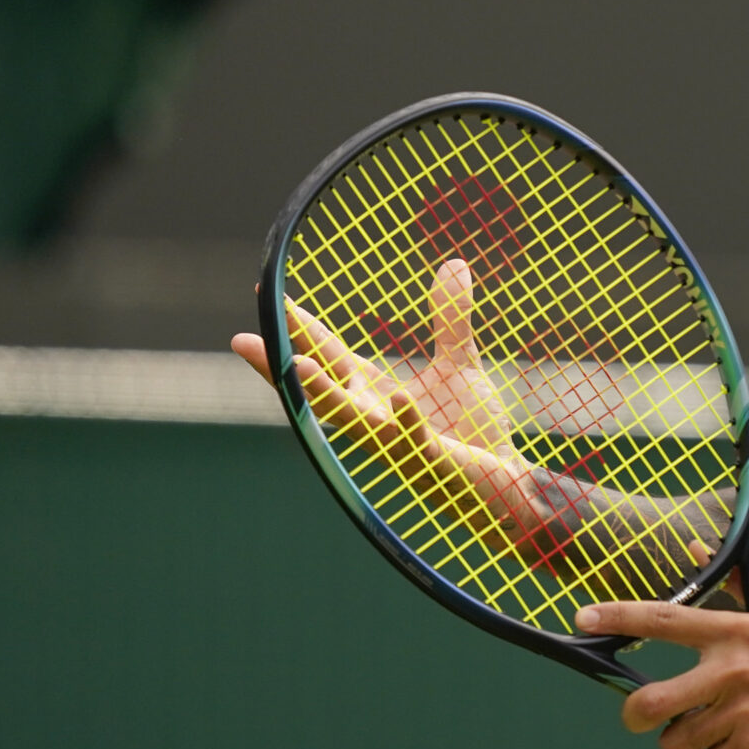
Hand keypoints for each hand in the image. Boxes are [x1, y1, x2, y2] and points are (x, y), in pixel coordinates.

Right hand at [230, 261, 553, 558]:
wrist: (506, 484)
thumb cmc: (473, 432)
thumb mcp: (458, 367)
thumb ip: (450, 321)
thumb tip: (453, 264)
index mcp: (374, 394)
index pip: (327, 355)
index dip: (296, 327)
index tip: (265, 295)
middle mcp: (375, 419)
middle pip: (319, 390)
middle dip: (280, 368)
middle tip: (242, 340)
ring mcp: (399, 443)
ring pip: (352, 420)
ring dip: (324, 395)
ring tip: (298, 364)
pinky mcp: (432, 459)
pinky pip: (413, 440)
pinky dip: (405, 420)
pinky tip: (398, 397)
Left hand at [576, 573, 748, 748]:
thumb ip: (738, 582)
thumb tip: (693, 546)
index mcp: (735, 632)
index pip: (665, 619)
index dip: (619, 617)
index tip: (583, 619)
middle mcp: (733, 670)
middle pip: (652, 701)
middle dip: (635, 716)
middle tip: (640, 718)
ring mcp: (743, 712)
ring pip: (677, 742)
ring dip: (685, 744)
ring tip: (709, 734)